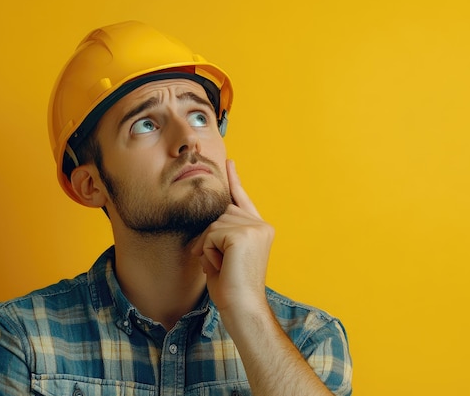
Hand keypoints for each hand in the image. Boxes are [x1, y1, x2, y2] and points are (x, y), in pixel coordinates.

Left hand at [191, 160, 274, 314]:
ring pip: (213, 223)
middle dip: (209, 237)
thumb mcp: (226, 254)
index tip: (229, 162)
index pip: (243, 199)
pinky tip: (221, 265)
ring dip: (208, 246)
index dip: (234, 180)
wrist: (243, 308)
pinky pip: (211, 233)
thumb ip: (222, 233)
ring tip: (221, 266)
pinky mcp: (243, 234)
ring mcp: (254, 228)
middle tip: (217, 263)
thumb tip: (209, 219)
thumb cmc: (232, 288)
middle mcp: (261, 225)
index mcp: (261, 229)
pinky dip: (209, 250)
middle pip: (220, 213)